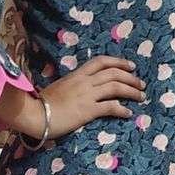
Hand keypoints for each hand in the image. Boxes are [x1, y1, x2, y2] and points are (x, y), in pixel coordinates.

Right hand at [0, 56, 145, 141]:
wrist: (34, 113)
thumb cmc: (42, 103)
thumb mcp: (60, 88)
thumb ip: (73, 86)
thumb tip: (80, 90)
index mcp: (77, 74)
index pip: (101, 61)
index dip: (119, 62)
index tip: (130, 66)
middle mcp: (84, 81)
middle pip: (113, 73)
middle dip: (131, 78)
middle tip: (141, 84)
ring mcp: (87, 95)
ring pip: (116, 87)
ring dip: (131, 91)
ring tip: (141, 97)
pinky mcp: (87, 110)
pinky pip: (110, 107)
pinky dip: (122, 109)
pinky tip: (128, 113)